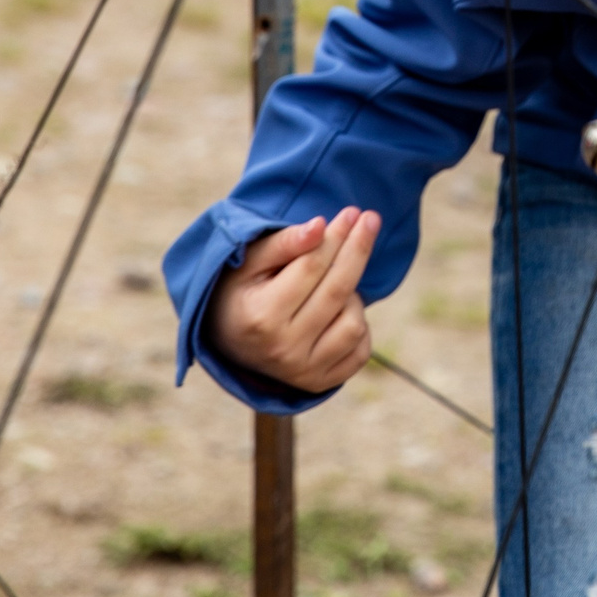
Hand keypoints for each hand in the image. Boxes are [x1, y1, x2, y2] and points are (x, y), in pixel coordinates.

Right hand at [208, 206, 380, 393]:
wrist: (226, 343)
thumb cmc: (239, 292)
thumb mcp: (248, 262)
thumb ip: (282, 243)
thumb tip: (320, 225)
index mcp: (261, 316)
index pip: (311, 267)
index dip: (336, 236)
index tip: (352, 213)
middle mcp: (283, 349)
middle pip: (337, 290)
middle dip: (358, 249)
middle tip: (370, 219)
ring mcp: (303, 371)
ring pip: (354, 323)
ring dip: (353, 294)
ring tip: (335, 280)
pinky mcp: (319, 383)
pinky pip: (360, 352)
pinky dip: (359, 327)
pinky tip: (343, 310)